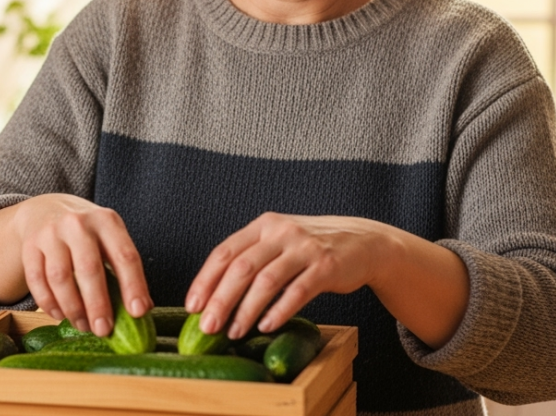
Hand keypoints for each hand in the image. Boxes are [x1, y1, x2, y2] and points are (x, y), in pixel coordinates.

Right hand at [0, 193, 151, 335]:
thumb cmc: (87, 232)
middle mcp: (78, 223)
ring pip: (59, 278)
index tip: (137, 313)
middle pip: (89, 269)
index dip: (133, 286)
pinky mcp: (30, 245)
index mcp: (106, 221)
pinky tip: (60, 315)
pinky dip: (48, 303)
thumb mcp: (109, 238)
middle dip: (97, 305)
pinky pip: (37, 280)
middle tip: (104, 331)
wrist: (46, 209)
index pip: (124, 255)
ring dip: (72, 308)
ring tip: (83, 325)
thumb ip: (124, 268)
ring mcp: (50, 233)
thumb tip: (142, 309)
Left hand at [184, 213, 392, 339]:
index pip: (224, 252)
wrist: (362, 241)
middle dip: (220, 300)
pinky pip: (298, 291)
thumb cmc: (311, 248)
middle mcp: (281, 232)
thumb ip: (252, 258)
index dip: (205, 280)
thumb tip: (214, 295)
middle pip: (241, 267)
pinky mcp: (327, 266)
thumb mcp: (279, 242)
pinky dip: (279, 311)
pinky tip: (266, 326)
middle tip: (208, 327)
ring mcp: (304, 247)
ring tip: (235, 331)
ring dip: (247, 310)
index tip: (193, 306)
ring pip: (267, 281)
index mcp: (263, 225)